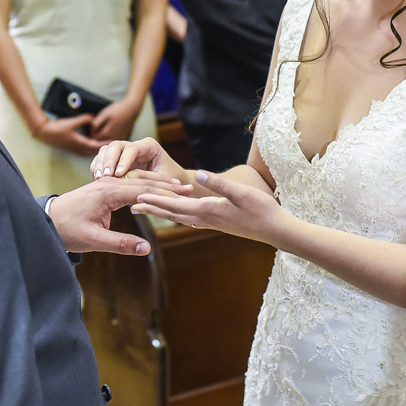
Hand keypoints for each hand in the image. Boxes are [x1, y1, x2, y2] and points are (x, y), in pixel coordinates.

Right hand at [33, 114, 107, 156]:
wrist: (45, 133)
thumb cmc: (58, 128)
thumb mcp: (72, 122)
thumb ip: (84, 120)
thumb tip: (94, 117)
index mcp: (80, 144)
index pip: (97, 146)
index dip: (106, 144)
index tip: (115, 142)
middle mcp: (79, 149)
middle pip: (95, 152)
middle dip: (104, 148)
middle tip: (114, 145)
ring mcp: (76, 150)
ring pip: (91, 152)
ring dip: (99, 149)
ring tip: (108, 145)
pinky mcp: (73, 148)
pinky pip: (86, 151)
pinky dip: (93, 148)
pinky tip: (96, 144)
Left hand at [49, 175, 192, 254]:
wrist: (45, 219)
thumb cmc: (66, 230)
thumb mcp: (93, 240)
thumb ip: (121, 243)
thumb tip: (147, 249)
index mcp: (108, 193)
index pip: (143, 189)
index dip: (166, 192)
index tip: (185, 193)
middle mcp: (108, 183)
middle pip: (143, 181)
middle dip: (167, 185)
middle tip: (190, 187)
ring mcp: (106, 184)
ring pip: (137, 181)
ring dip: (158, 184)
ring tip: (179, 186)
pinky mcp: (104, 189)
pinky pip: (128, 185)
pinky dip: (145, 186)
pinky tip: (154, 190)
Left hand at [89, 98, 141, 141]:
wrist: (132, 108)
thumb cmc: (118, 109)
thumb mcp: (104, 114)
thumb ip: (96, 124)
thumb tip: (89, 132)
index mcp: (107, 133)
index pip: (93, 138)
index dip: (89, 133)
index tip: (87, 127)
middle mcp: (113, 139)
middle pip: (99, 141)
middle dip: (94, 136)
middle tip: (92, 128)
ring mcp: (119, 139)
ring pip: (106, 141)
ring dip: (101, 137)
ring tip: (100, 128)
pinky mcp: (123, 137)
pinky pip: (113, 139)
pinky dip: (109, 136)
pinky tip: (108, 129)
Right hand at [91, 136, 188, 183]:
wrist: (173, 182)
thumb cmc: (172, 180)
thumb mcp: (164, 180)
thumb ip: (150, 181)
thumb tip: (133, 187)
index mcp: (149, 146)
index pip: (132, 148)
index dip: (123, 160)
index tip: (118, 174)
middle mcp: (135, 146)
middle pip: (116, 146)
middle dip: (109, 160)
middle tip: (105, 176)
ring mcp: (124, 152)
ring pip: (106, 150)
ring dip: (101, 163)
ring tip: (99, 178)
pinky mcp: (116, 160)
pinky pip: (102, 159)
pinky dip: (97, 167)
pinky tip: (97, 179)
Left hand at [132, 169, 289, 243]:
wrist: (275, 230)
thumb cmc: (261, 210)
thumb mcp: (241, 193)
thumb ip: (219, 184)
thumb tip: (198, 175)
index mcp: (208, 211)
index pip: (175, 206)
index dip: (156, 200)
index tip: (136, 195)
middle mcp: (205, 219)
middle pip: (172, 213)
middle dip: (152, 208)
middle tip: (130, 204)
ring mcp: (211, 222)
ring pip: (180, 216)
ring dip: (162, 212)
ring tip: (146, 208)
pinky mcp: (217, 222)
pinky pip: (190, 218)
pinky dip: (176, 214)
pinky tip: (173, 213)